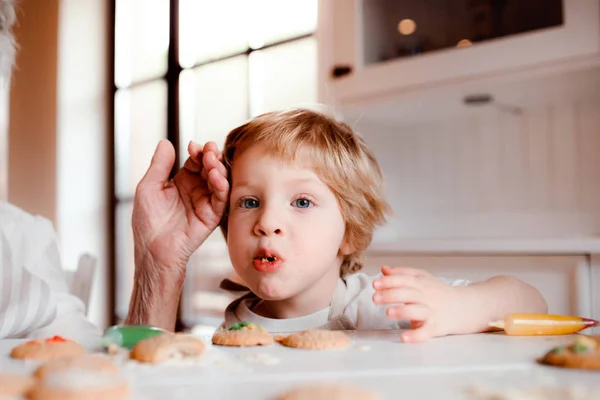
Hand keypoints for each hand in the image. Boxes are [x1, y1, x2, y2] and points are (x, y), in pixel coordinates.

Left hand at [132, 139, 228, 274]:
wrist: (153, 250)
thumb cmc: (147, 223)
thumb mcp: (148, 188)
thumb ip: (159, 166)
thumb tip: (165, 143)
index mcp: (180, 183)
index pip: (194, 162)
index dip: (197, 152)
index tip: (194, 146)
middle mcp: (195, 191)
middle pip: (209, 168)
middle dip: (211, 157)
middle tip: (209, 150)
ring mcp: (205, 202)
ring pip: (219, 181)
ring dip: (218, 168)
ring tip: (212, 161)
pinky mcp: (212, 216)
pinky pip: (221, 198)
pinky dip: (222, 185)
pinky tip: (216, 176)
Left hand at [372, 266, 465, 342]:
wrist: (464, 307)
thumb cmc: (438, 292)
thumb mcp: (422, 278)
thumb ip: (402, 273)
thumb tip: (383, 269)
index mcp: (420, 283)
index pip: (403, 279)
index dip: (389, 281)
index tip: (375, 284)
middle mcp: (425, 296)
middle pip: (408, 293)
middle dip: (390, 295)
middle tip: (375, 298)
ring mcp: (431, 311)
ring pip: (416, 311)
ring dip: (402, 311)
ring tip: (388, 313)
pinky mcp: (436, 327)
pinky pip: (426, 331)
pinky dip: (415, 335)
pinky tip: (404, 337)